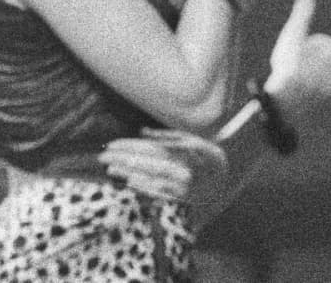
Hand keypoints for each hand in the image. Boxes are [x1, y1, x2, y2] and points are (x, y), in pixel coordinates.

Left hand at [100, 128, 227, 209]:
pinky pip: (159, 193)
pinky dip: (143, 187)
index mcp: (183, 150)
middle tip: (103, 156)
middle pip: (146, 162)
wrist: (227, 176)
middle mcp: (182, 168)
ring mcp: (182, 185)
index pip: (149, 147)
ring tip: (111, 168)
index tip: (111, 144)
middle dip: (123, 159)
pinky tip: (129, 182)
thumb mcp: (189, 139)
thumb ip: (165, 136)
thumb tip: (141, 132)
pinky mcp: (183, 198)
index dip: (129, 146)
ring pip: (150, 178)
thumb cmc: (204, 153)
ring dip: (128, 173)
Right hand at [262, 0, 330, 115]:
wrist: (288, 99)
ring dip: (320, 74)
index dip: (307, 47)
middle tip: (297, 67)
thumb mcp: (292, 34)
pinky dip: (323, 89)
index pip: (321, 42)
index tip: (296, 54)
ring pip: (329, 71)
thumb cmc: (288, 64)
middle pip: (326, 56)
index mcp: (329, 47)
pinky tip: (310, 91)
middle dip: (315, 60)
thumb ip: (303, 12)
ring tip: (302, 79)